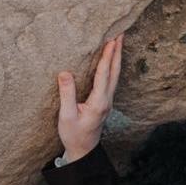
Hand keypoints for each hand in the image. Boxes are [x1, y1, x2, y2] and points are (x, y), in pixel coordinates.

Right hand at [55, 34, 122, 161]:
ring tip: (117, 41)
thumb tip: (65, 73)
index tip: (111, 40)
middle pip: (115, 71)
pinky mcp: (104, 102)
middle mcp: (106, 100)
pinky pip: (111, 80)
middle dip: (117, 51)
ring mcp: (107, 101)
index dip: (107, 56)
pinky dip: (112, 66)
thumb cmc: (73, 135)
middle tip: (120, 33)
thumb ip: (66, 94)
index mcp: (98, 102)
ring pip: (115, 75)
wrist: (83, 151)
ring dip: (116, 57)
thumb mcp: (66, 116)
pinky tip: (110, 59)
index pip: (104, 74)